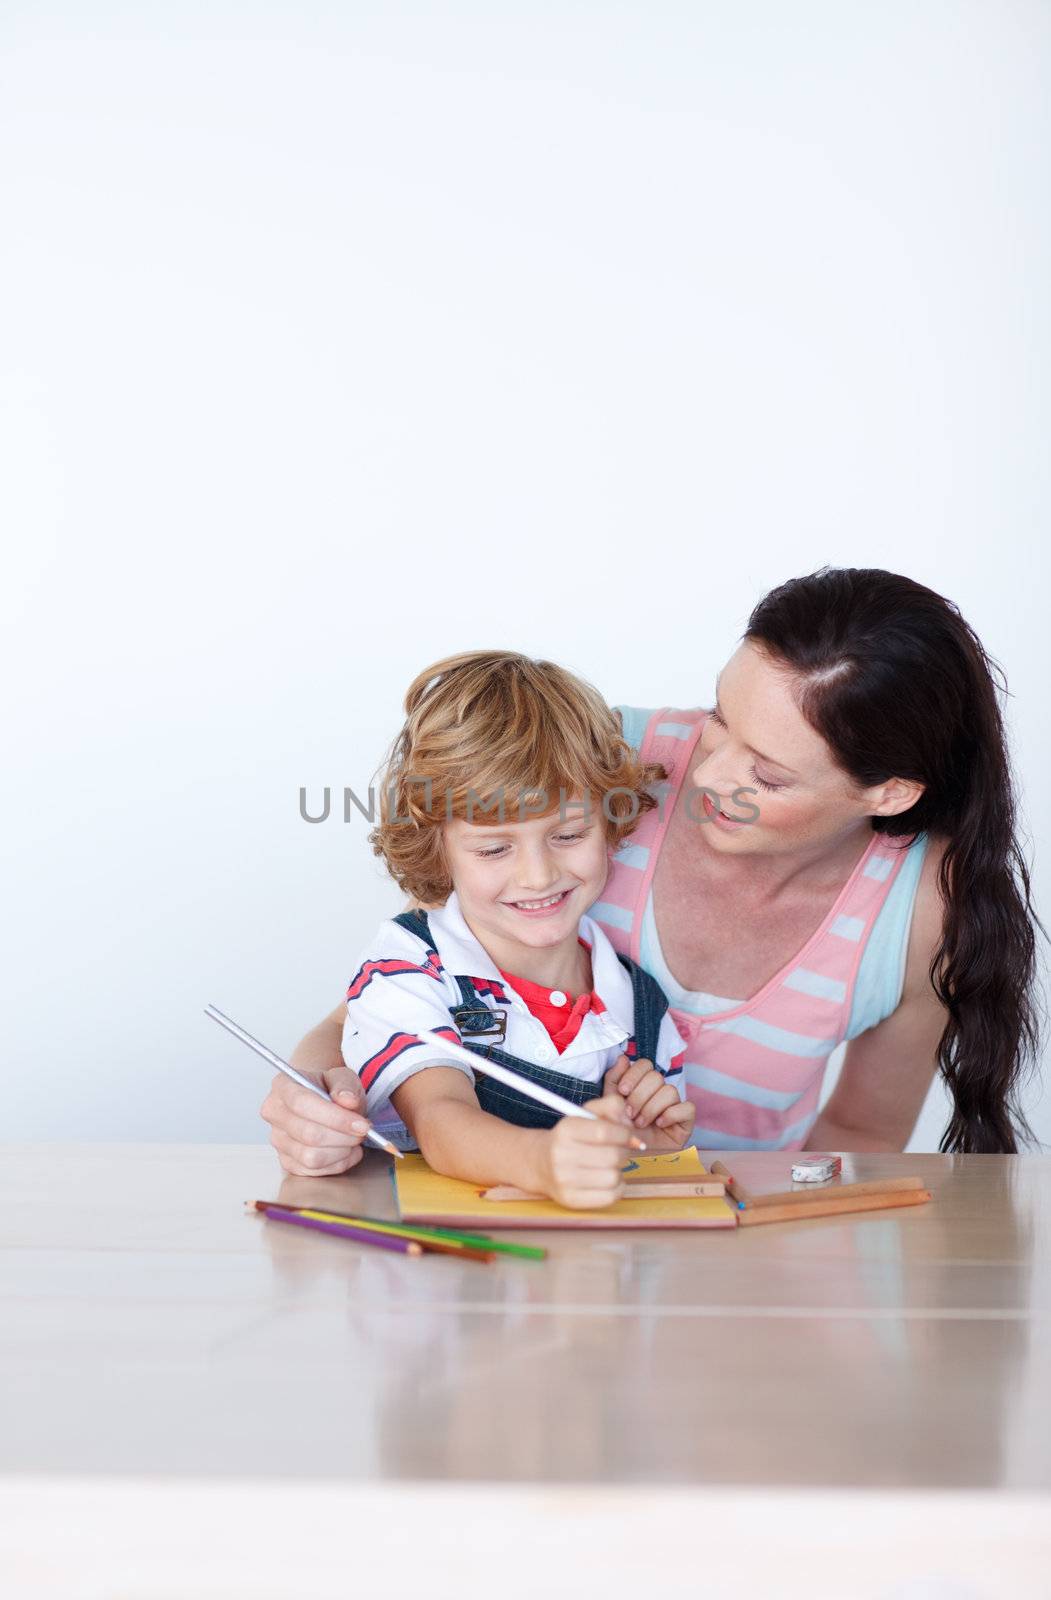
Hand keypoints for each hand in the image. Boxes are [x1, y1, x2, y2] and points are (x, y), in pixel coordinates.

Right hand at [261, 1065, 370, 1175]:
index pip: (302, 1104)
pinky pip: (314, 1171)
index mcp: (283, 1085)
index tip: (362, 1125)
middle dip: (344, 1136)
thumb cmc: (330, 1089)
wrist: (323, 1102)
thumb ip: (346, 1085)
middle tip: (363, 1131)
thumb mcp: (342, 1077)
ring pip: (311, 1157)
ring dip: (342, 1151)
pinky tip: (346, 1150)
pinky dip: (337, 1164)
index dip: (335, 1117)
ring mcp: (278, 1139)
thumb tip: (348, 1101)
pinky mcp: (286, 1161)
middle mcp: (274, 1113)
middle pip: (309, 1134)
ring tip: (354, 1139)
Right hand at [536, 1092, 634, 1208]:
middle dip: (624, 1151)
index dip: (624, 1133)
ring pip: (614, 1177)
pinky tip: (608, 1179)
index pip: (604, 1132)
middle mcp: (561, 1155)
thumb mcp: (587, 1113)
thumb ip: (611, 1106)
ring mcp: (564, 1180)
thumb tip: (628, 1124)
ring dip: (619, 1170)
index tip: (627, 1135)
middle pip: (613, 1156)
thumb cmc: (572, 1137)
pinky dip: (617, 1188)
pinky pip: (610, 1196)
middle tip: (619, 1150)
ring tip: (610, 1165)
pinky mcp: (570, 1199)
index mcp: (566, 1129)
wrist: (540, 1163)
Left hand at [604, 1054, 695, 1151]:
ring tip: (641, 1124)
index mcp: (642, 1085)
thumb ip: (613, 1080)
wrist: (629, 1158)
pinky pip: (687, 1108)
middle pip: (656, 1076)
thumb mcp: (609, 1105)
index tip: (623, 1091)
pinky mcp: (686, 1121)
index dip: (634, 1075)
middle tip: (629, 1114)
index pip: (645, 1064)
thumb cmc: (620, 1132)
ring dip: (651, 1108)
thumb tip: (623, 1058)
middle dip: (639, 1096)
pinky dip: (671, 1115)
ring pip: (670, 1090)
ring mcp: (674, 1105)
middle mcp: (659, 1092)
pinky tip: (659, 1125)